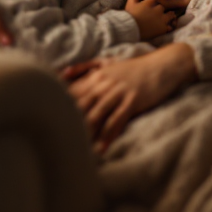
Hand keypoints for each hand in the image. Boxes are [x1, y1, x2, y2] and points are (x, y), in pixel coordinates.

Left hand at [61, 43, 195, 152]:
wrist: (164, 65)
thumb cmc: (135, 67)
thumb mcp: (109, 62)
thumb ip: (85, 67)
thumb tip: (63, 73)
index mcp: (95, 76)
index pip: (71, 92)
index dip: (59, 106)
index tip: (47, 121)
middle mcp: (103, 83)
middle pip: (80, 105)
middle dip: (68, 122)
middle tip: (57, 140)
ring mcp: (118, 92)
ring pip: (96, 114)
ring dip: (85, 132)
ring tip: (75, 149)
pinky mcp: (132, 100)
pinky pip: (116, 121)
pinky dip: (107, 135)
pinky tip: (100, 149)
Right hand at [123, 0, 175, 39]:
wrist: (132, 28)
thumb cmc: (131, 15)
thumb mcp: (130, 4)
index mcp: (150, 2)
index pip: (154, 1)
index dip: (152, 4)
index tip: (150, 7)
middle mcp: (158, 9)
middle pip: (162, 8)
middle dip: (160, 10)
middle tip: (158, 13)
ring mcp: (162, 19)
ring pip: (169, 15)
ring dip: (169, 16)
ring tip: (170, 17)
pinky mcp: (163, 28)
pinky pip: (169, 26)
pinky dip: (168, 27)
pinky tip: (167, 27)